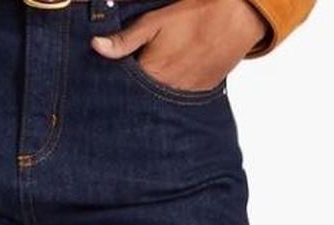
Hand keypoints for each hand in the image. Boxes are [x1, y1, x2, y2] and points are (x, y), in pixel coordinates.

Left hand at [92, 0, 269, 92]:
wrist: (237, 16)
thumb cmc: (195, 14)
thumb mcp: (154, 22)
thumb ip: (124, 39)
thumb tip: (96, 47)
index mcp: (151, 74)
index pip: (123, 90)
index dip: (114, 84)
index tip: (108, 80)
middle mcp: (167, 91)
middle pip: (141, 99)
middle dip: (133, 92)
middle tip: (133, 76)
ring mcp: (184, 95)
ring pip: (160, 102)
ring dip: (153, 94)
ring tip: (156, 76)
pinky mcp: (200, 93)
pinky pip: (179, 99)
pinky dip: (171, 92)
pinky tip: (172, 79)